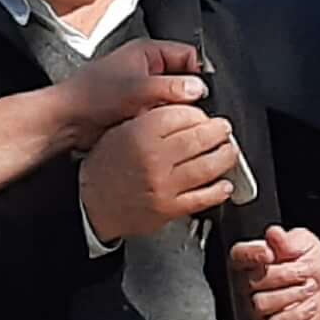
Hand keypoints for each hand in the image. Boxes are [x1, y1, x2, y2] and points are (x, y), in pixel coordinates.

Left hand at [45, 36, 206, 142]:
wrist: (68, 122)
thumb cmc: (89, 96)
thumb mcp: (138, 87)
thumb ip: (173, 87)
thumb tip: (199, 89)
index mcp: (147, 52)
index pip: (188, 54)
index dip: (197, 72)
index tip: (200, 91)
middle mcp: (146, 69)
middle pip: (184, 80)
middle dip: (186, 96)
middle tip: (182, 109)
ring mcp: (144, 90)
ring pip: (174, 101)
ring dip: (172, 112)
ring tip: (164, 119)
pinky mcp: (140, 110)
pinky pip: (162, 116)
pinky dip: (163, 123)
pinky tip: (156, 128)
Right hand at [77, 75, 238, 239]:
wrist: (90, 206)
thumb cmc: (105, 168)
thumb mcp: (120, 131)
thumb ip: (151, 118)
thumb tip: (187, 110)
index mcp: (140, 133)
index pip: (184, 114)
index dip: (199, 113)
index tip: (203, 115)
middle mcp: (154, 158)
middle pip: (202, 137)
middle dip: (219, 131)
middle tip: (224, 129)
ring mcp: (164, 185)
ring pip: (210, 166)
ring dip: (227, 156)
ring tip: (229, 151)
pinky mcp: (170, 209)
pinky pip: (205, 197)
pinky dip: (220, 189)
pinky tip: (225, 183)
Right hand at [237, 222, 319, 319]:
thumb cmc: (313, 264)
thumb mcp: (304, 243)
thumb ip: (287, 239)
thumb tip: (273, 233)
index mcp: (254, 259)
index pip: (239, 255)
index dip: (251, 254)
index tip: (269, 254)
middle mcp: (250, 283)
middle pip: (251, 281)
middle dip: (285, 275)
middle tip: (306, 272)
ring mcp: (257, 306)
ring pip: (261, 303)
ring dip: (293, 294)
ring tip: (310, 287)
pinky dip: (298, 313)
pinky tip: (310, 305)